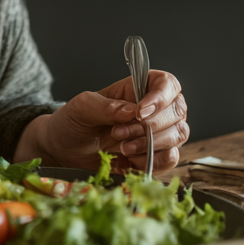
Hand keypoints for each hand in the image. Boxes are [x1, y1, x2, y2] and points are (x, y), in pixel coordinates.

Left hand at [15, 70, 188, 173]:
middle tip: (118, 133)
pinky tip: (130, 160)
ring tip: (121, 147)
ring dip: (150, 144)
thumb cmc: (73, 121)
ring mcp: (157, 132)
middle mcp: (153, 108)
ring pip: (178, 134)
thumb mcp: (82, 107)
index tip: (141, 111)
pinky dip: (153, 161)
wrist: (65, 149)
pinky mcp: (155, 155)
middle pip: (177, 110)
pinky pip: (171, 157)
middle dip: (150, 126)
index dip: (161, 96)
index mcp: (137, 89)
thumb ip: (106, 107)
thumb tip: (131, 110)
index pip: (167, 83)